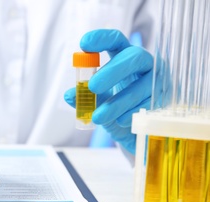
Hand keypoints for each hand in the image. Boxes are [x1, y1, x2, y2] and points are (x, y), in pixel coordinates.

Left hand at [64, 29, 152, 153]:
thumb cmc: (115, 107)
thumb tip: (69, 95)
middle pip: (133, 57)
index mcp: (124, 57)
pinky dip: (131, 113)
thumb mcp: (97, 101)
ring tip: (98, 116)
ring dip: (117, 102)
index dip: (101, 38)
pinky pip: (149, 104)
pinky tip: (119, 121)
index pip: (116, 40)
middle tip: (92, 86)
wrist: (135, 131)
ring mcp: (157, 80)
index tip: (84, 44)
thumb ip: (84, 96)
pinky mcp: (164, 99)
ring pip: (141, 86)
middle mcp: (144, 64)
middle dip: (112, 71)